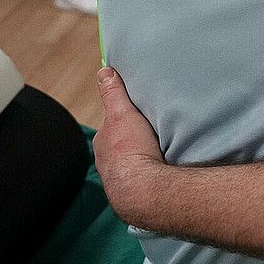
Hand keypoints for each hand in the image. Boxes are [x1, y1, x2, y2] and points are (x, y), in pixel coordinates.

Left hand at [93, 66, 163, 225]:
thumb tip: (103, 70)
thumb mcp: (122, 113)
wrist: (143, 189)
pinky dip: (149, 172)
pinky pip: (142, 177)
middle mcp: (106, 163)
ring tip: (159, 151)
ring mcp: (119, 180)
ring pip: (131, 162)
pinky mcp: (134, 192)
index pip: (112, 126)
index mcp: (102, 143)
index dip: (125, 119)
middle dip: (134, 140)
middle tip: (152, 133)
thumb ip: (113, 93)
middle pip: (121, 145)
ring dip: (142, 157)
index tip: (138, 116)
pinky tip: (161, 170)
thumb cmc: (130, 151)